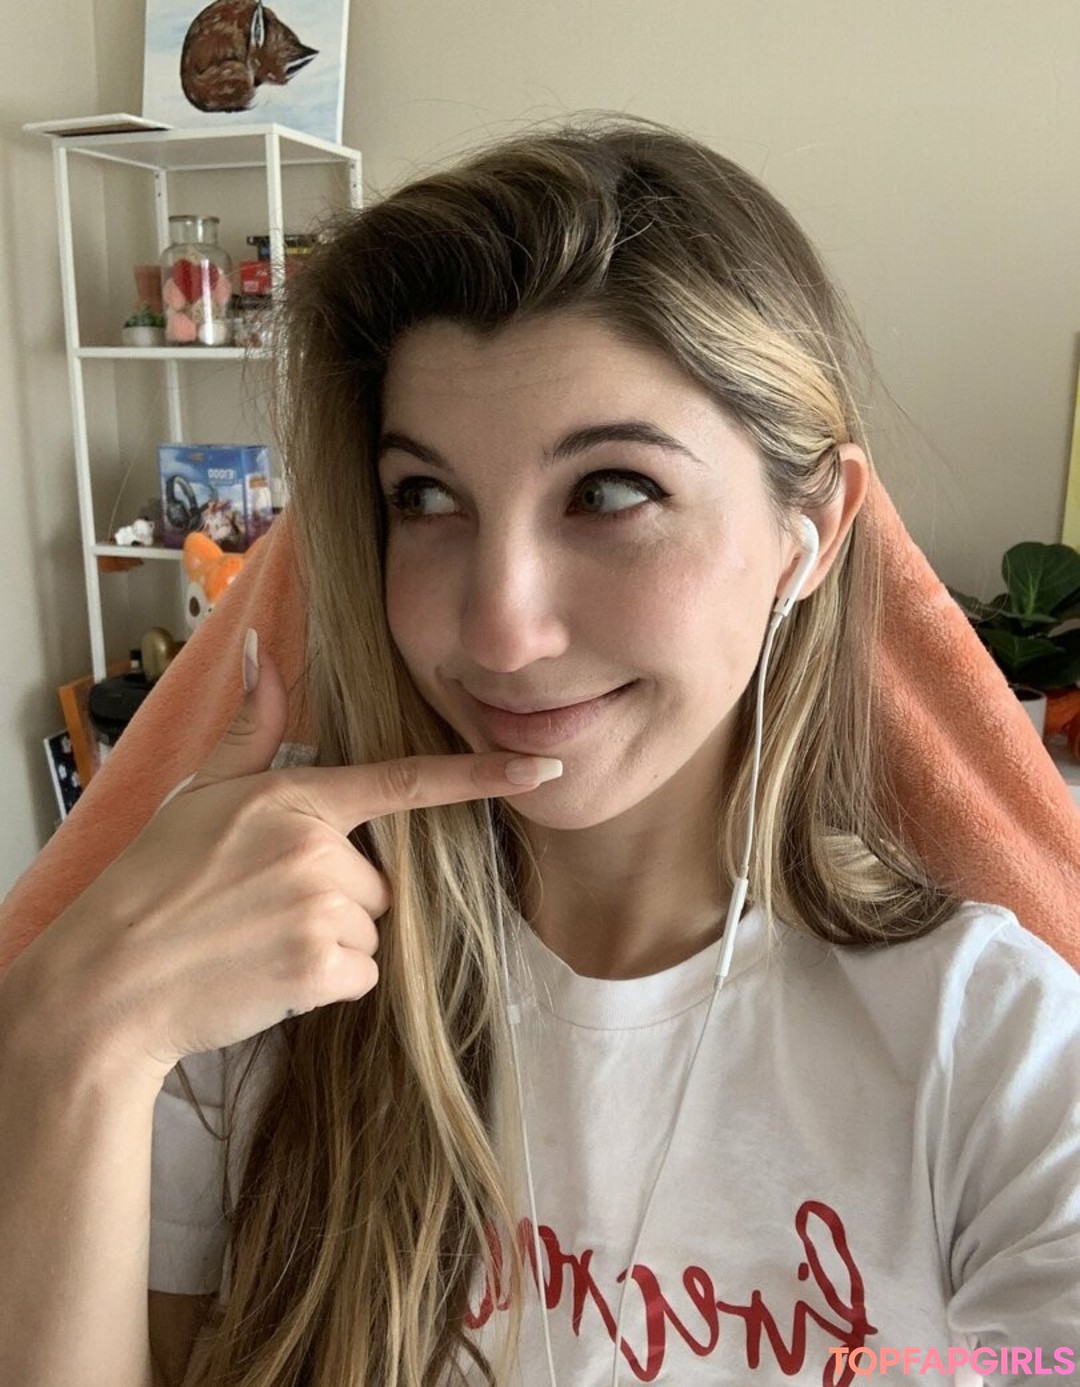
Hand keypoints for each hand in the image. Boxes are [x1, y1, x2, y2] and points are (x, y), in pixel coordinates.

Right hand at [0, 632, 561, 1090]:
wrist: (109, 980)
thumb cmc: (152, 883)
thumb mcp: (198, 795)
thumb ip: (250, 729)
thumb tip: (262, 649)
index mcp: (293, 799)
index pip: (402, 780)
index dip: (479, 774)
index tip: (540, 769)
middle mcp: (316, 849)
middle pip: (380, 879)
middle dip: (339, 897)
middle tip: (266, 908)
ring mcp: (321, 909)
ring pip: (372, 929)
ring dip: (330, 942)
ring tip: (259, 940)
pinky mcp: (321, 968)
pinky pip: (361, 975)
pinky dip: (325, 983)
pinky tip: (269, 974)